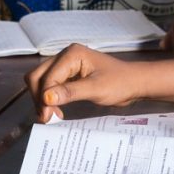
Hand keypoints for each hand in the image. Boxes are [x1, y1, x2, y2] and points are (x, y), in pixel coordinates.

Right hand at [25, 44, 142, 121]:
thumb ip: (70, 92)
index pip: (48, 76)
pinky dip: (49, 97)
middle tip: (47, 118)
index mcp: (72, 54)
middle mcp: (65, 56)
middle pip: (38, 76)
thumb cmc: (120, 83)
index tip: (47, 117)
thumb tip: (46, 98)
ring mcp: (66, 64)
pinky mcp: (68, 74)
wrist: (134, 83)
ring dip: (42, 98)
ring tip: (51, 116)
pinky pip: (51, 85)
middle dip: (39, 97)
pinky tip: (56, 110)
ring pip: (41, 80)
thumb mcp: (96, 89)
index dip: (44, 97)